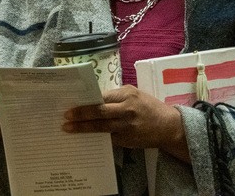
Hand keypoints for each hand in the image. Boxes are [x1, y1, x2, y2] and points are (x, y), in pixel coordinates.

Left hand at [62, 85, 189, 161]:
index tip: (73, 101)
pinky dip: (95, 137)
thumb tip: (95, 98)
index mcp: (127, 95)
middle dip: (81, 114)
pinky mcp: (127, 140)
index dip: (87, 100)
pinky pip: (107, 138)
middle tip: (66, 115)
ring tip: (69, 128)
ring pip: (101, 127)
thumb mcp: (135, 94)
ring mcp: (127, 126)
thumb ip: (116, 95)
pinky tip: (85, 137)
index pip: (102, 97)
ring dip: (83, 128)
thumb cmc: (149, 106)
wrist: (168, 126)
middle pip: (99, 112)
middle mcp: (127, 110)